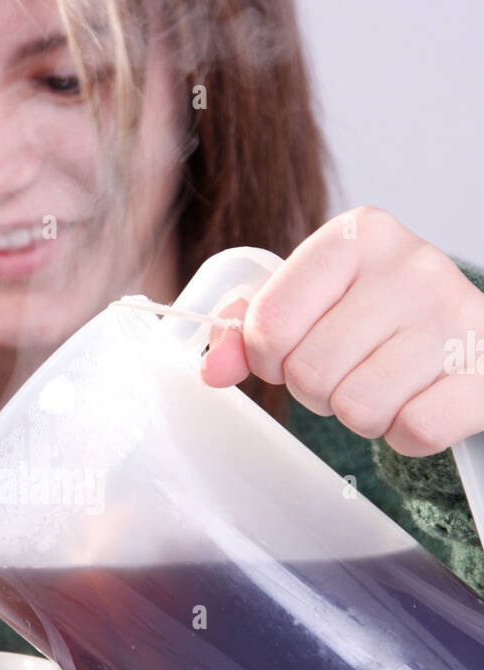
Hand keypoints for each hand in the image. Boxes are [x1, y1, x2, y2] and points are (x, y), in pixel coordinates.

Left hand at [199, 207, 483, 456]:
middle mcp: (415, 265)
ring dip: (362, 415)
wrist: (470, 342)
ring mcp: (458, 317)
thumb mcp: (314, 304)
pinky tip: (421, 401)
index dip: (267, 358)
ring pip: (359, 408)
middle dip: (319, 391)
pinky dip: (407, 435)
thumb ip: (253, 327)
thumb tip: (211, 366)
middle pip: (310, 373)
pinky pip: (414, 431)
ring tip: (387, 386)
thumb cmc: (380, 322)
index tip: (291, 353)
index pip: (269, 323)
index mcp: (360, 233)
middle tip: (350, 372)